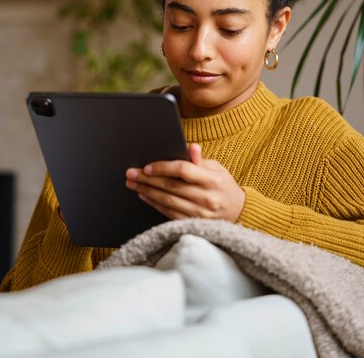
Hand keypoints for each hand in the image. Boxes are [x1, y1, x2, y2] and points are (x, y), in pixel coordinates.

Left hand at [125, 143, 244, 222]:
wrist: (238, 213)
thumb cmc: (223, 186)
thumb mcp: (217, 168)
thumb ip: (200, 160)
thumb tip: (190, 146)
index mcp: (212, 180)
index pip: (183, 170)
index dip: (163, 167)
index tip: (147, 166)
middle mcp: (206, 197)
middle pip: (171, 186)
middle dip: (148, 179)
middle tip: (131, 174)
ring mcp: (200, 213)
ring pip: (167, 201)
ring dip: (147, 191)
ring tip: (133, 184)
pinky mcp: (194, 224)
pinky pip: (169, 214)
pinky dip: (155, 204)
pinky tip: (145, 195)